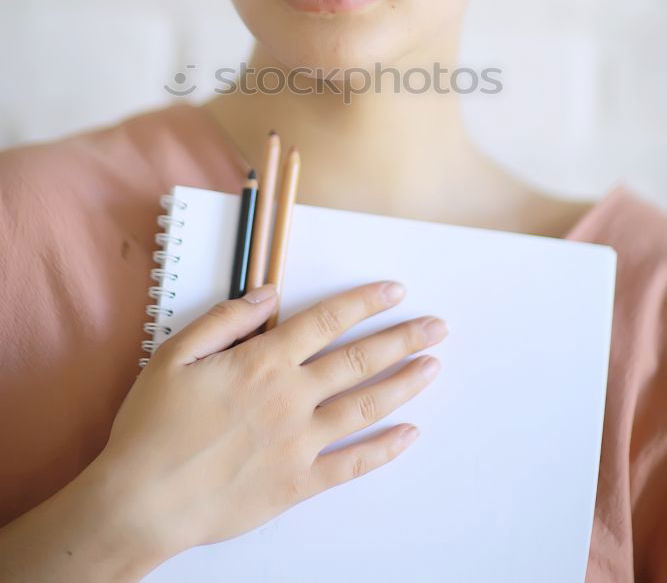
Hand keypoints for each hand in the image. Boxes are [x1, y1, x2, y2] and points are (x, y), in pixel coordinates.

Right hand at [95, 280, 447, 566]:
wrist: (141, 500)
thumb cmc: (152, 426)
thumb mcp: (176, 355)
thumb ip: (227, 320)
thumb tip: (270, 295)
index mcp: (262, 363)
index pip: (327, 321)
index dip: (365, 302)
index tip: (395, 291)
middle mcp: (289, 398)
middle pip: (359, 360)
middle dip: (403, 339)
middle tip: (436, 327)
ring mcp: (298, 444)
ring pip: (364, 406)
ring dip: (404, 384)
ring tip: (433, 366)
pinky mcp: (297, 484)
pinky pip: (351, 465)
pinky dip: (384, 449)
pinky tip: (409, 434)